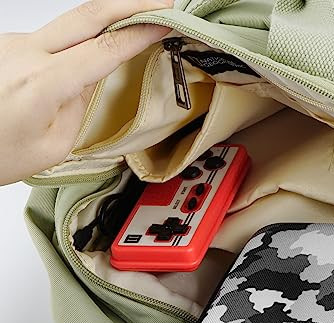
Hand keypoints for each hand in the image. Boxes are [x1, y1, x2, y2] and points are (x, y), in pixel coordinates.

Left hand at [0, 0, 171, 185]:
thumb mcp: (53, 145)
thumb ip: (79, 108)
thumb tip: (89, 81)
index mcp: (43, 83)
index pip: (105, 49)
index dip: (140, 33)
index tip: (164, 24)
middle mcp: (25, 53)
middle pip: (87, 14)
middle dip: (130, 4)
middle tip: (161, 4)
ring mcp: (13, 45)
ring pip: (69, 24)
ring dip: (105, 22)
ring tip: (132, 30)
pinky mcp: (8, 46)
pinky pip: (52, 38)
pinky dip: (77, 41)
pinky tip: (89, 54)